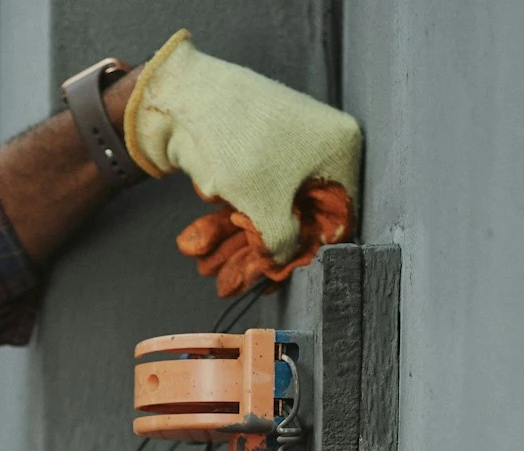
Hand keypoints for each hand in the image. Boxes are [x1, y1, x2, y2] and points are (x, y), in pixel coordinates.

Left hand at [125, 30, 361, 296]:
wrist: (183, 97)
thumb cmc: (235, 142)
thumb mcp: (265, 207)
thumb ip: (282, 243)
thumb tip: (283, 262)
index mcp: (341, 149)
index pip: (339, 216)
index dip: (308, 250)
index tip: (279, 275)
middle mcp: (320, 145)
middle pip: (298, 214)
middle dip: (262, 249)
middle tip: (237, 280)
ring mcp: (285, 146)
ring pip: (266, 206)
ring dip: (237, 242)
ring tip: (211, 270)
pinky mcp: (253, 149)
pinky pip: (248, 193)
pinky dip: (226, 218)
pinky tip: (202, 247)